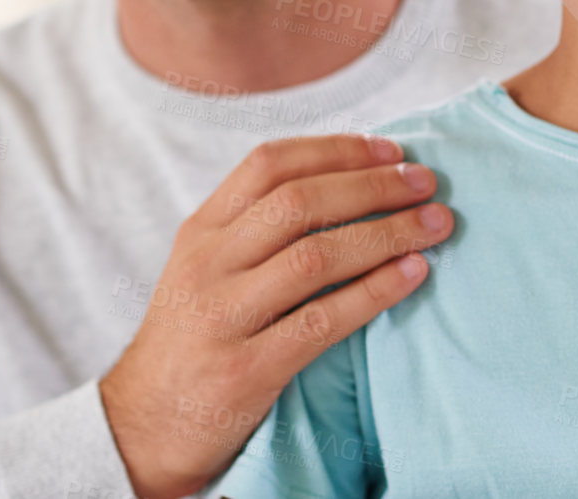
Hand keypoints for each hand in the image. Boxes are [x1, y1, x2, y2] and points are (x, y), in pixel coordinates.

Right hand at [99, 133, 451, 498]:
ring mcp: (223, 316)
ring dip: (387, 233)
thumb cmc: (191, 341)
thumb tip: (347, 184)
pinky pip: (322, 320)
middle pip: (299, 202)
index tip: (391, 150)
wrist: (142, 428)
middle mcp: (208, 264)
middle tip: (426, 182)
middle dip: (372, 185)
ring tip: (435, 225)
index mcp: (200, 231)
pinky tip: (413, 276)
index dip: (336, 149)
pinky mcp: (245, 368)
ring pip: (316, 256)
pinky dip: (375, 292)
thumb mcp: (204, 270)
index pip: (269, 164)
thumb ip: (254, 230)